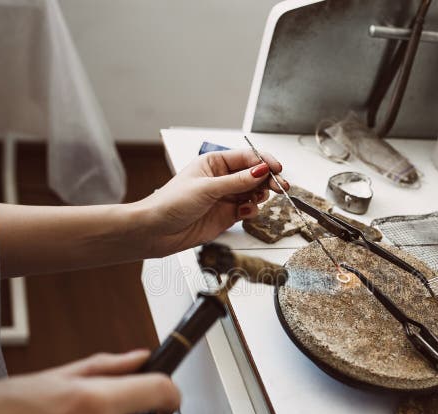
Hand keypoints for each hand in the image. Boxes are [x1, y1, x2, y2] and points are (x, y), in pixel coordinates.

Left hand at [130, 148, 286, 255]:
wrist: (156, 231)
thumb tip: (261, 170)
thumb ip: (238, 181)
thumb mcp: (207, 188)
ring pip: (254, 193)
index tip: (277, 169)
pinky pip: (248, 209)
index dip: (264, 162)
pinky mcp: (227, 215)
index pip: (246, 157)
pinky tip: (244, 212)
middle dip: (268, 180)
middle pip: (254, 175)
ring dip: (260, 196)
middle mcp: (221, 178)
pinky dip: (251, 211)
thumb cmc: (171, 203)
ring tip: (256, 200)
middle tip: (280, 186)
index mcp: (214, 163)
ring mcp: (225, 197)